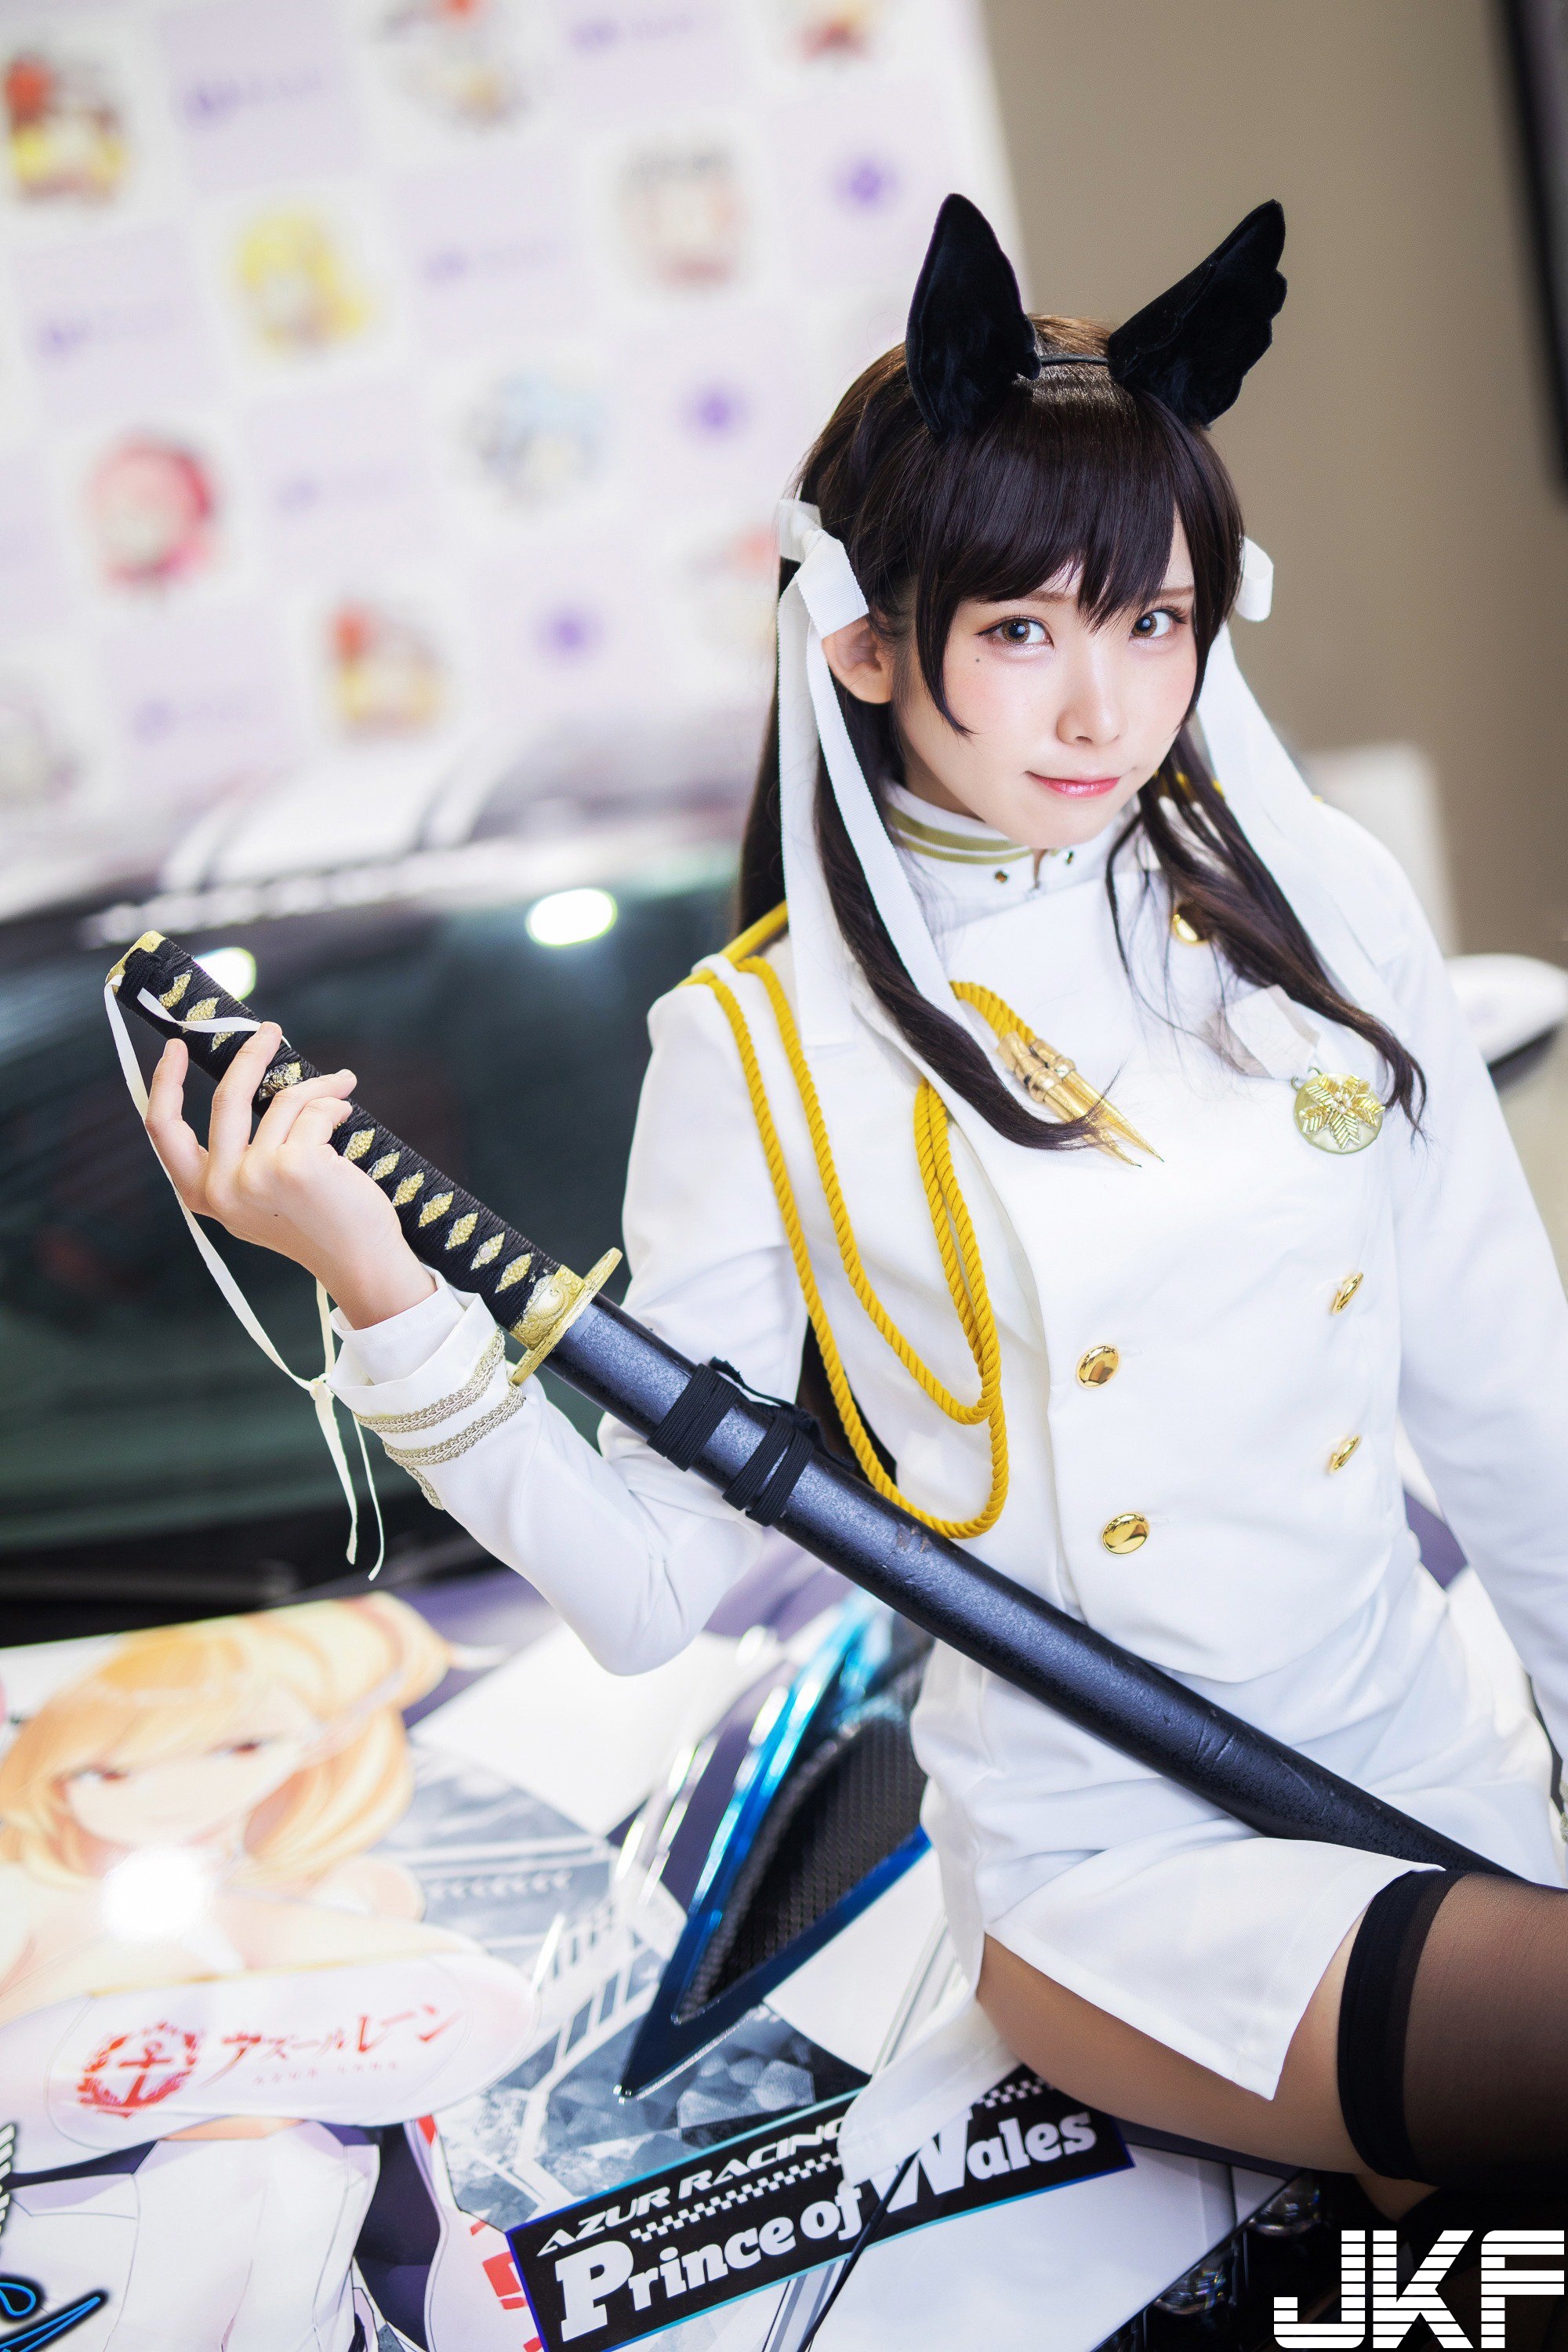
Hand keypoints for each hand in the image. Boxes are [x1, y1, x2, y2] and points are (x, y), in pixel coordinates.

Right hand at [145, 1021, 435, 1328]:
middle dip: (251, 1055)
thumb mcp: (259, 1195)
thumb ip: (242, 1153)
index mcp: (203, 1195)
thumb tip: (249, 1082)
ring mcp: (256, 1175)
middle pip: (225, 1097)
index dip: (164, 1083)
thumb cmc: (316, 1223)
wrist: (359, 1261)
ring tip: (340, 1086)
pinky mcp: (295, 1165)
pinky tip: (347, 1118)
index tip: (176, 1048)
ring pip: (283, 1101)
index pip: (164, 1130)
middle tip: (270, 1031)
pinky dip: (335, 1105)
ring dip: (318, 1085)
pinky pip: (315, 1110)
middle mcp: (222, 1187)